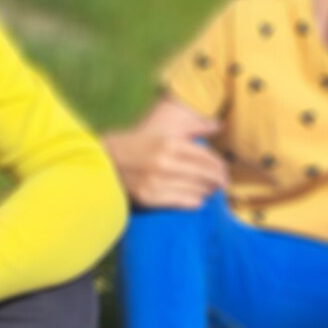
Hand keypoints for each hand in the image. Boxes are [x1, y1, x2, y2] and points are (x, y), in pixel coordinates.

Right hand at [104, 123, 228, 210]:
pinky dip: (194, 201)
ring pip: (196, 189)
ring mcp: (157, 181)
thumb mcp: (161, 132)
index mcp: (168, 143)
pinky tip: (198, 199)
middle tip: (223, 183)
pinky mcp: (150, 197)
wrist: (103, 162)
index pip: (205, 156)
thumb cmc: (134, 146)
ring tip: (211, 190)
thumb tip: (218, 125)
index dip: (219, 165)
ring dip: (207, 190)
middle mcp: (164, 161)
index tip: (224, 170)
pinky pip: (183, 202)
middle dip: (218, 179)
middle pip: (204, 174)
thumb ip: (191, 128)